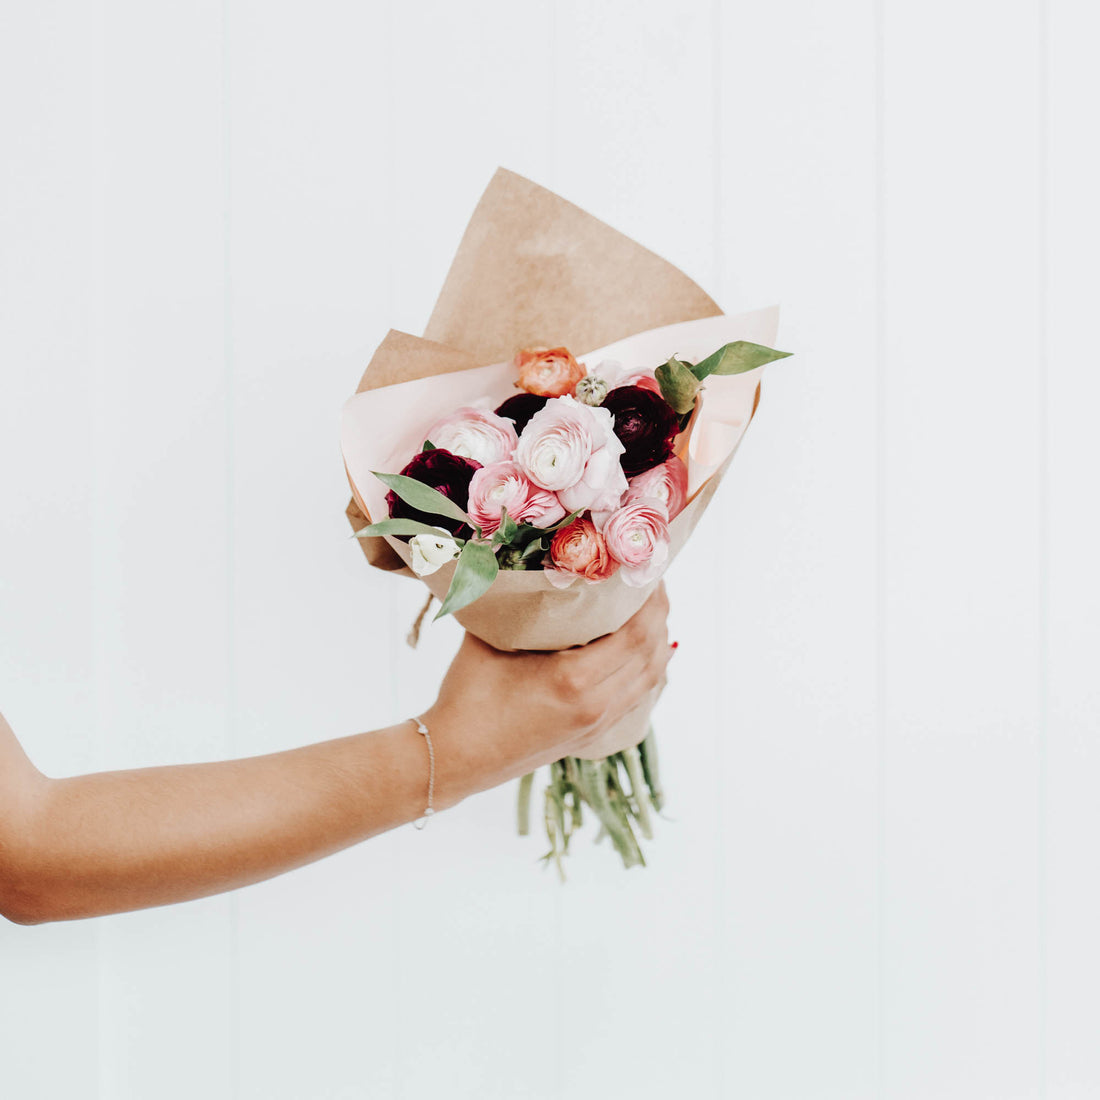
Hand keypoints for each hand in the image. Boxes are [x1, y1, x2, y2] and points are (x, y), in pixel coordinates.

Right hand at [423, 584, 671, 805]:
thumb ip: (515, 601)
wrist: (454, 759)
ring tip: (653, 609)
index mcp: (574, 680)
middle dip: (660, 614)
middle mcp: (596, 704)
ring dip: (659, 642)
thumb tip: (525, 558)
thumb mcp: (489, 640)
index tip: (649, 569)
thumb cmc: (467, 696)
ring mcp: (598, 724)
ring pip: (651, 679)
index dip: (652, 600)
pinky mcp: (593, 735)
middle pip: (651, 654)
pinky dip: (649, 669)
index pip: (637, 633)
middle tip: (653, 581)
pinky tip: (647, 653)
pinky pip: (638, 697)